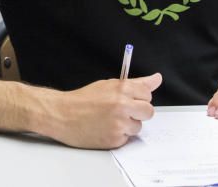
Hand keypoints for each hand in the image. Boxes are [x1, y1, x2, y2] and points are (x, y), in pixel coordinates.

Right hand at [46, 73, 161, 148]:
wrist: (61, 115)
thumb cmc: (82, 100)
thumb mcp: (107, 85)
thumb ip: (135, 83)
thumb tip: (156, 79)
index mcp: (121, 89)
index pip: (147, 94)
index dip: (137, 97)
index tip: (127, 98)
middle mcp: (122, 106)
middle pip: (148, 112)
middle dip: (137, 112)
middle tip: (120, 111)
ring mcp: (119, 124)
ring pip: (138, 127)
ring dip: (127, 125)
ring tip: (108, 120)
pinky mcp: (115, 139)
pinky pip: (127, 138)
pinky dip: (118, 135)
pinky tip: (104, 129)